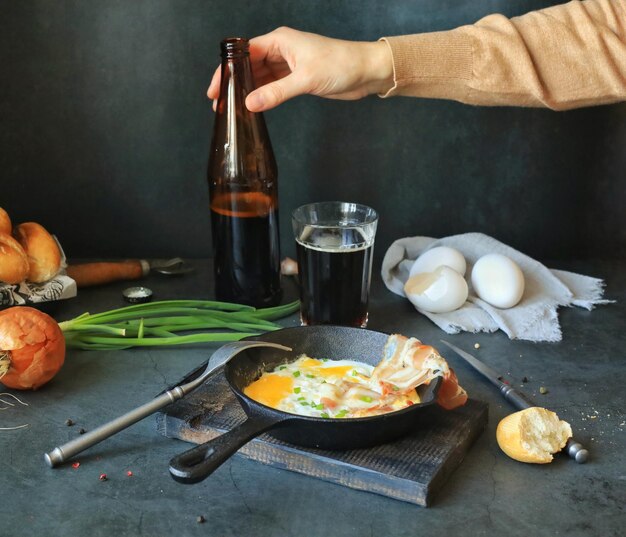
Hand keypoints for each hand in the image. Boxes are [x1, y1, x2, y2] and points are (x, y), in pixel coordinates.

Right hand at [207, 27, 393, 111]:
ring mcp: (289, 65)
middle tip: (220, 104)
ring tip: (232, 108)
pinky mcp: (297, 78)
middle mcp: (282, 50)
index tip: (216, 88)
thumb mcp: (305, 79)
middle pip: (248, 66)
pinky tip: (253, 106)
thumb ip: (276, 93)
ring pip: (260, 77)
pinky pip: (273, 86)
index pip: (244, 53)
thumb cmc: (341, 64)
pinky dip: (263, 96)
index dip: (226, 70)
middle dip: (234, 83)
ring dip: (247, 91)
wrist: (366, 72)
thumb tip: (250, 104)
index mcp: (280, 41)